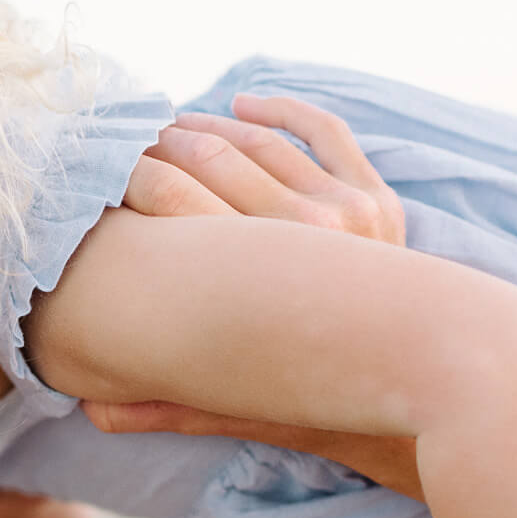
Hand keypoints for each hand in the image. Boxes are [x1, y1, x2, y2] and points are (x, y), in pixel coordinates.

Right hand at [95, 93, 415, 475]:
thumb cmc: (323, 408)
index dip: (126, 178)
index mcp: (261, 276)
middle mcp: (306, 226)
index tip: (98, 178)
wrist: (424, 391)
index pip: (171, 197)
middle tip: (123, 146)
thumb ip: (168, 404)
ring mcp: (348, 207)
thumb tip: (92, 409)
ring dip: (208, 126)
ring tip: (167, 128)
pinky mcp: (376, 197)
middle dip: (160, 145)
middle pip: (212, 158)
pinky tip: (242, 108)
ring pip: (260, 142)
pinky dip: (282, 112)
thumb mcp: (241, 408)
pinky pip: (325, 132)